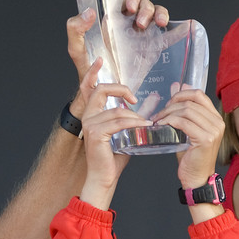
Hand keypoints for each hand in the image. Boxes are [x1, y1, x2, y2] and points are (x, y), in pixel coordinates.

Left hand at [66, 0, 170, 111]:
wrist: (102, 90)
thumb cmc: (88, 67)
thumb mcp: (77, 48)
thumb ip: (75, 29)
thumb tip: (89, 12)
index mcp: (111, 15)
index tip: (130, 6)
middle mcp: (128, 20)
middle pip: (142, 0)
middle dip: (144, 6)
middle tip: (139, 22)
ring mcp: (141, 31)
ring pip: (155, 10)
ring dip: (157, 13)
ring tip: (154, 24)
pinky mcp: (151, 45)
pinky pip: (165, 31)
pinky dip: (172, 27)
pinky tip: (173, 28)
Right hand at [76, 60, 147, 208]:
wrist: (104, 178)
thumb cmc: (113, 158)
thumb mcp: (125, 132)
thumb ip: (133, 116)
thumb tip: (151, 102)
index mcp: (92, 113)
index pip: (88, 87)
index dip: (92, 72)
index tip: (100, 60)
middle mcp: (88, 116)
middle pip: (101, 90)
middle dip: (120, 89)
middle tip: (136, 98)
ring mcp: (90, 124)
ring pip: (116, 110)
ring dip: (135, 115)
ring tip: (147, 121)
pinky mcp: (96, 133)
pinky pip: (119, 122)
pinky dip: (134, 123)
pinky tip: (144, 125)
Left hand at [156, 88, 225, 191]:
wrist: (197, 178)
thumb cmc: (192, 157)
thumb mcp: (187, 129)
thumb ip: (184, 109)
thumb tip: (177, 86)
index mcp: (215, 118)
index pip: (199, 95)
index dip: (181, 94)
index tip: (168, 103)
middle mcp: (217, 122)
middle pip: (191, 101)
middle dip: (170, 105)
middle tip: (158, 114)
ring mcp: (213, 130)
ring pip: (186, 110)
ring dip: (167, 113)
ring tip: (158, 121)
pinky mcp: (205, 139)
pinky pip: (183, 122)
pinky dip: (169, 122)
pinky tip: (161, 126)